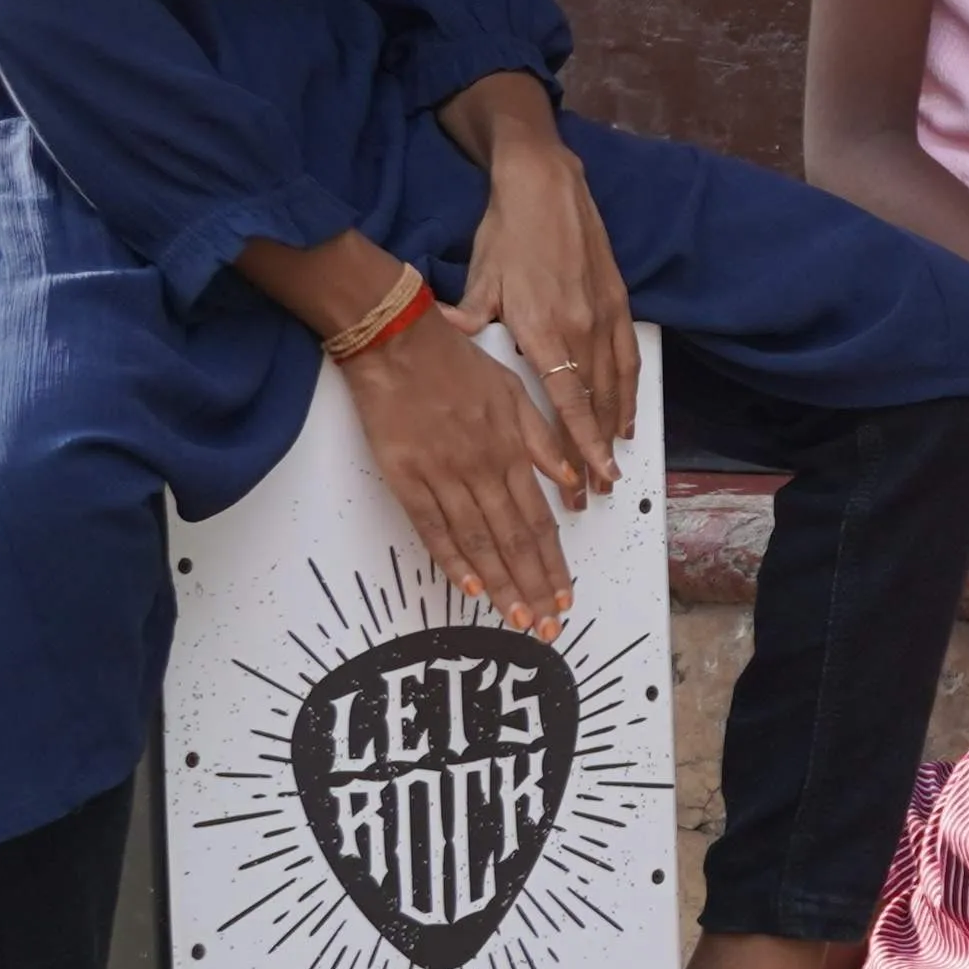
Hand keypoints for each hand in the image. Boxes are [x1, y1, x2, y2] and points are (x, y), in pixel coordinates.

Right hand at [338, 311, 583, 629]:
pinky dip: (452, 559)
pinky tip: (469, 588)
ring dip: (500, 583)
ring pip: (479, 541)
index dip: (553, 560)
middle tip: (548, 625)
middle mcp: (483, 469)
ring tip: (517, 619)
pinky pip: (433, 527)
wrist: (397, 343)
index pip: (539, 519)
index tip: (566, 594)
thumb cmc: (456, 362)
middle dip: (534, 585)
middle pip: (514, 539)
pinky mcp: (406, 477)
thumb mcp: (514, 391)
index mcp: (511, 449)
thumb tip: (571, 480)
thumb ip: (541, 440)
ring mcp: (444, 475)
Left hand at [458, 129, 632, 498]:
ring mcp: (604, 316)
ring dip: (616, 427)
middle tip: (599, 489)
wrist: (548, 185)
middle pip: (594, 403)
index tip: (587, 477)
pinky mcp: (618, 303)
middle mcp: (580, 328)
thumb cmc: (509, 232)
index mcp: (542, 327)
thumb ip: (469, 318)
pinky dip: (630, 391)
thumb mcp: (480, 277)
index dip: (579, 443)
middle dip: (596, 451)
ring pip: (616, 385)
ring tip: (615, 463)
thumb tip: (447, 338)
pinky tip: (628, 414)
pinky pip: (628, 358)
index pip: (567, 401)